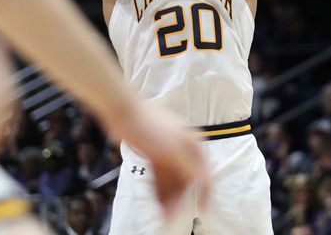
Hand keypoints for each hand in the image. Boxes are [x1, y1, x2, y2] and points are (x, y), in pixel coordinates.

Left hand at [111, 102, 209, 219]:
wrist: (124, 113)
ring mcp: (169, 154)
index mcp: (194, 145)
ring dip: (169, 198)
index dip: (205, 192)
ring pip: (172, 181)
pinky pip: (160, 178)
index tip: (202, 210)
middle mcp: (184, 150)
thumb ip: (190, 167)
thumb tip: (204, 182)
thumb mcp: (174, 149)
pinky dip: (159, 191)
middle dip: (181, 199)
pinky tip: (157, 204)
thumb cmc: (152, 126)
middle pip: (186, 180)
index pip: (205, 173)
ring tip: (163, 216)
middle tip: (172, 217)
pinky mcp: (155, 156)